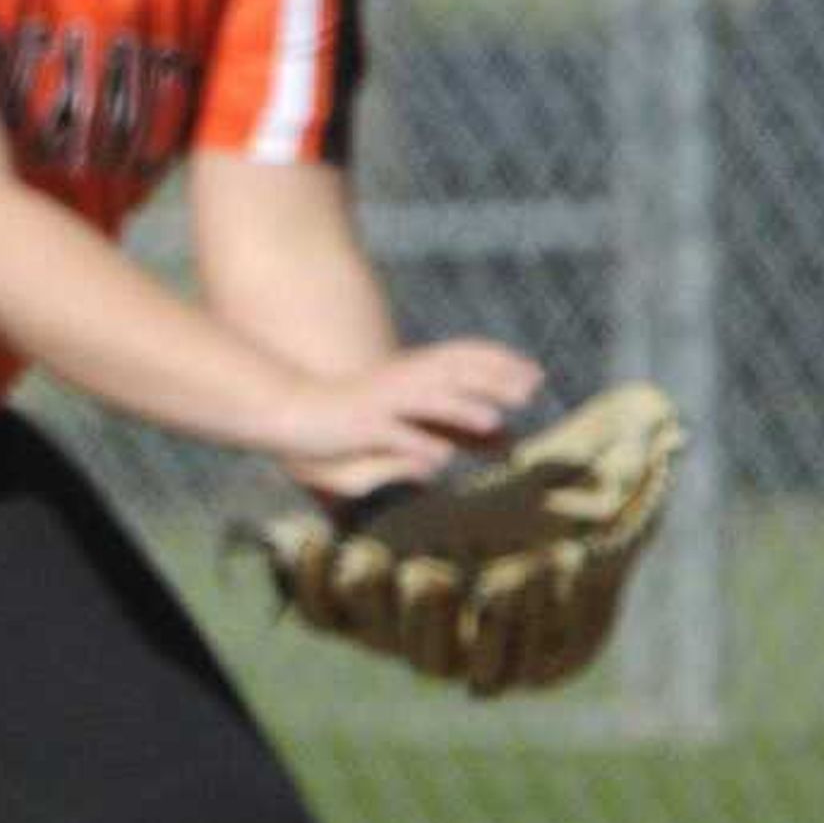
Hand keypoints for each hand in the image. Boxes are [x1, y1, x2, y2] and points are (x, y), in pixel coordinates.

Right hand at [269, 339, 542, 485]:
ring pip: (426, 401)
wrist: (289, 413)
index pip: (460, 359)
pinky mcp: (359, 426)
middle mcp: (398, 382)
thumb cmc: (336, 423)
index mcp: (407, 376)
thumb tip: (439, 463)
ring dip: (459, 410)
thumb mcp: (382, 430)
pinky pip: (392, 434)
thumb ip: (410, 444)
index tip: (534, 374)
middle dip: (492, 381)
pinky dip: (415, 443)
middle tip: (531, 391)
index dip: (498, 363)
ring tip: (493, 422)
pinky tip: (440, 456)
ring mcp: (380, 404)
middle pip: (452, 375)